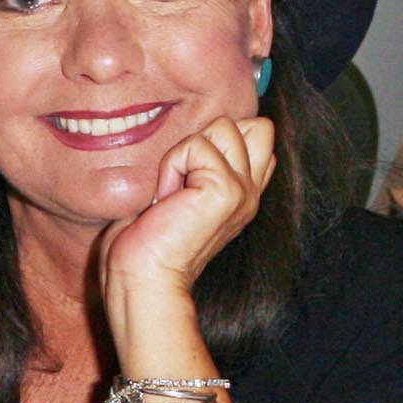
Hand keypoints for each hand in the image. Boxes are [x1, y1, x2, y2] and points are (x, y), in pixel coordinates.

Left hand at [99, 115, 275, 307]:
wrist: (144, 277)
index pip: (259, 136)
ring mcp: (243, 192)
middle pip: (254, 124)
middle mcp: (250, 193)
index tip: (190, 177)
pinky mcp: (227, 190)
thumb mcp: (181, 192)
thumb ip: (202, 165)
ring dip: (187, 153)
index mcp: (244, 194)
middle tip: (184, 180)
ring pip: (224, 127)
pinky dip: (173, 166)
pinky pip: (196, 146)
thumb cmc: (148, 242)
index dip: (221, 139)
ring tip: (174, 193)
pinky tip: (168, 200)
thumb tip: (203, 133)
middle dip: (211, 138)